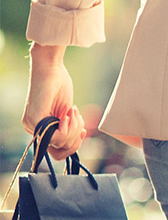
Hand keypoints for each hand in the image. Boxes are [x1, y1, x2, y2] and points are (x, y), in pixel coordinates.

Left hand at [21, 44, 87, 159]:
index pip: (58, 151)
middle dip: (76, 137)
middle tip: (77, 118)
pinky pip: (57, 137)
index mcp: (41, 128)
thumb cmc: (59, 85)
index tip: (83, 130)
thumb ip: (68, 128)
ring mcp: (32, 126)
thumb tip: (75, 143)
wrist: (50, 68)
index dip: (74, 144)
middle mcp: (33, 129)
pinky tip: (68, 112)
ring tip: (73, 111)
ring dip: (74, 128)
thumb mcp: (66, 112)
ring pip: (61, 144)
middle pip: (61, 151)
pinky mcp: (34, 120)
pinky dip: (68, 126)